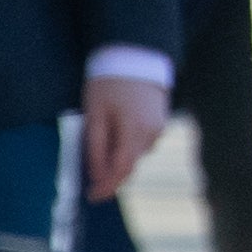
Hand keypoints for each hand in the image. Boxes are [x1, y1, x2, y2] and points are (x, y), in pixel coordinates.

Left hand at [78, 71, 168, 203]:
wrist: (135, 54)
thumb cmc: (109, 82)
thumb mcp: (94, 113)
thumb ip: (96, 146)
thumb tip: (97, 175)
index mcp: (135, 131)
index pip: (121, 170)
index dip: (106, 186)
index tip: (92, 197)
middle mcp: (152, 133)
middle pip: (129, 165)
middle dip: (110, 175)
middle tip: (91, 181)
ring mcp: (159, 128)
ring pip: (135, 154)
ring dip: (119, 158)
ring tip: (101, 147)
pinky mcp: (160, 122)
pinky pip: (142, 142)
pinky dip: (127, 145)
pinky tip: (116, 133)